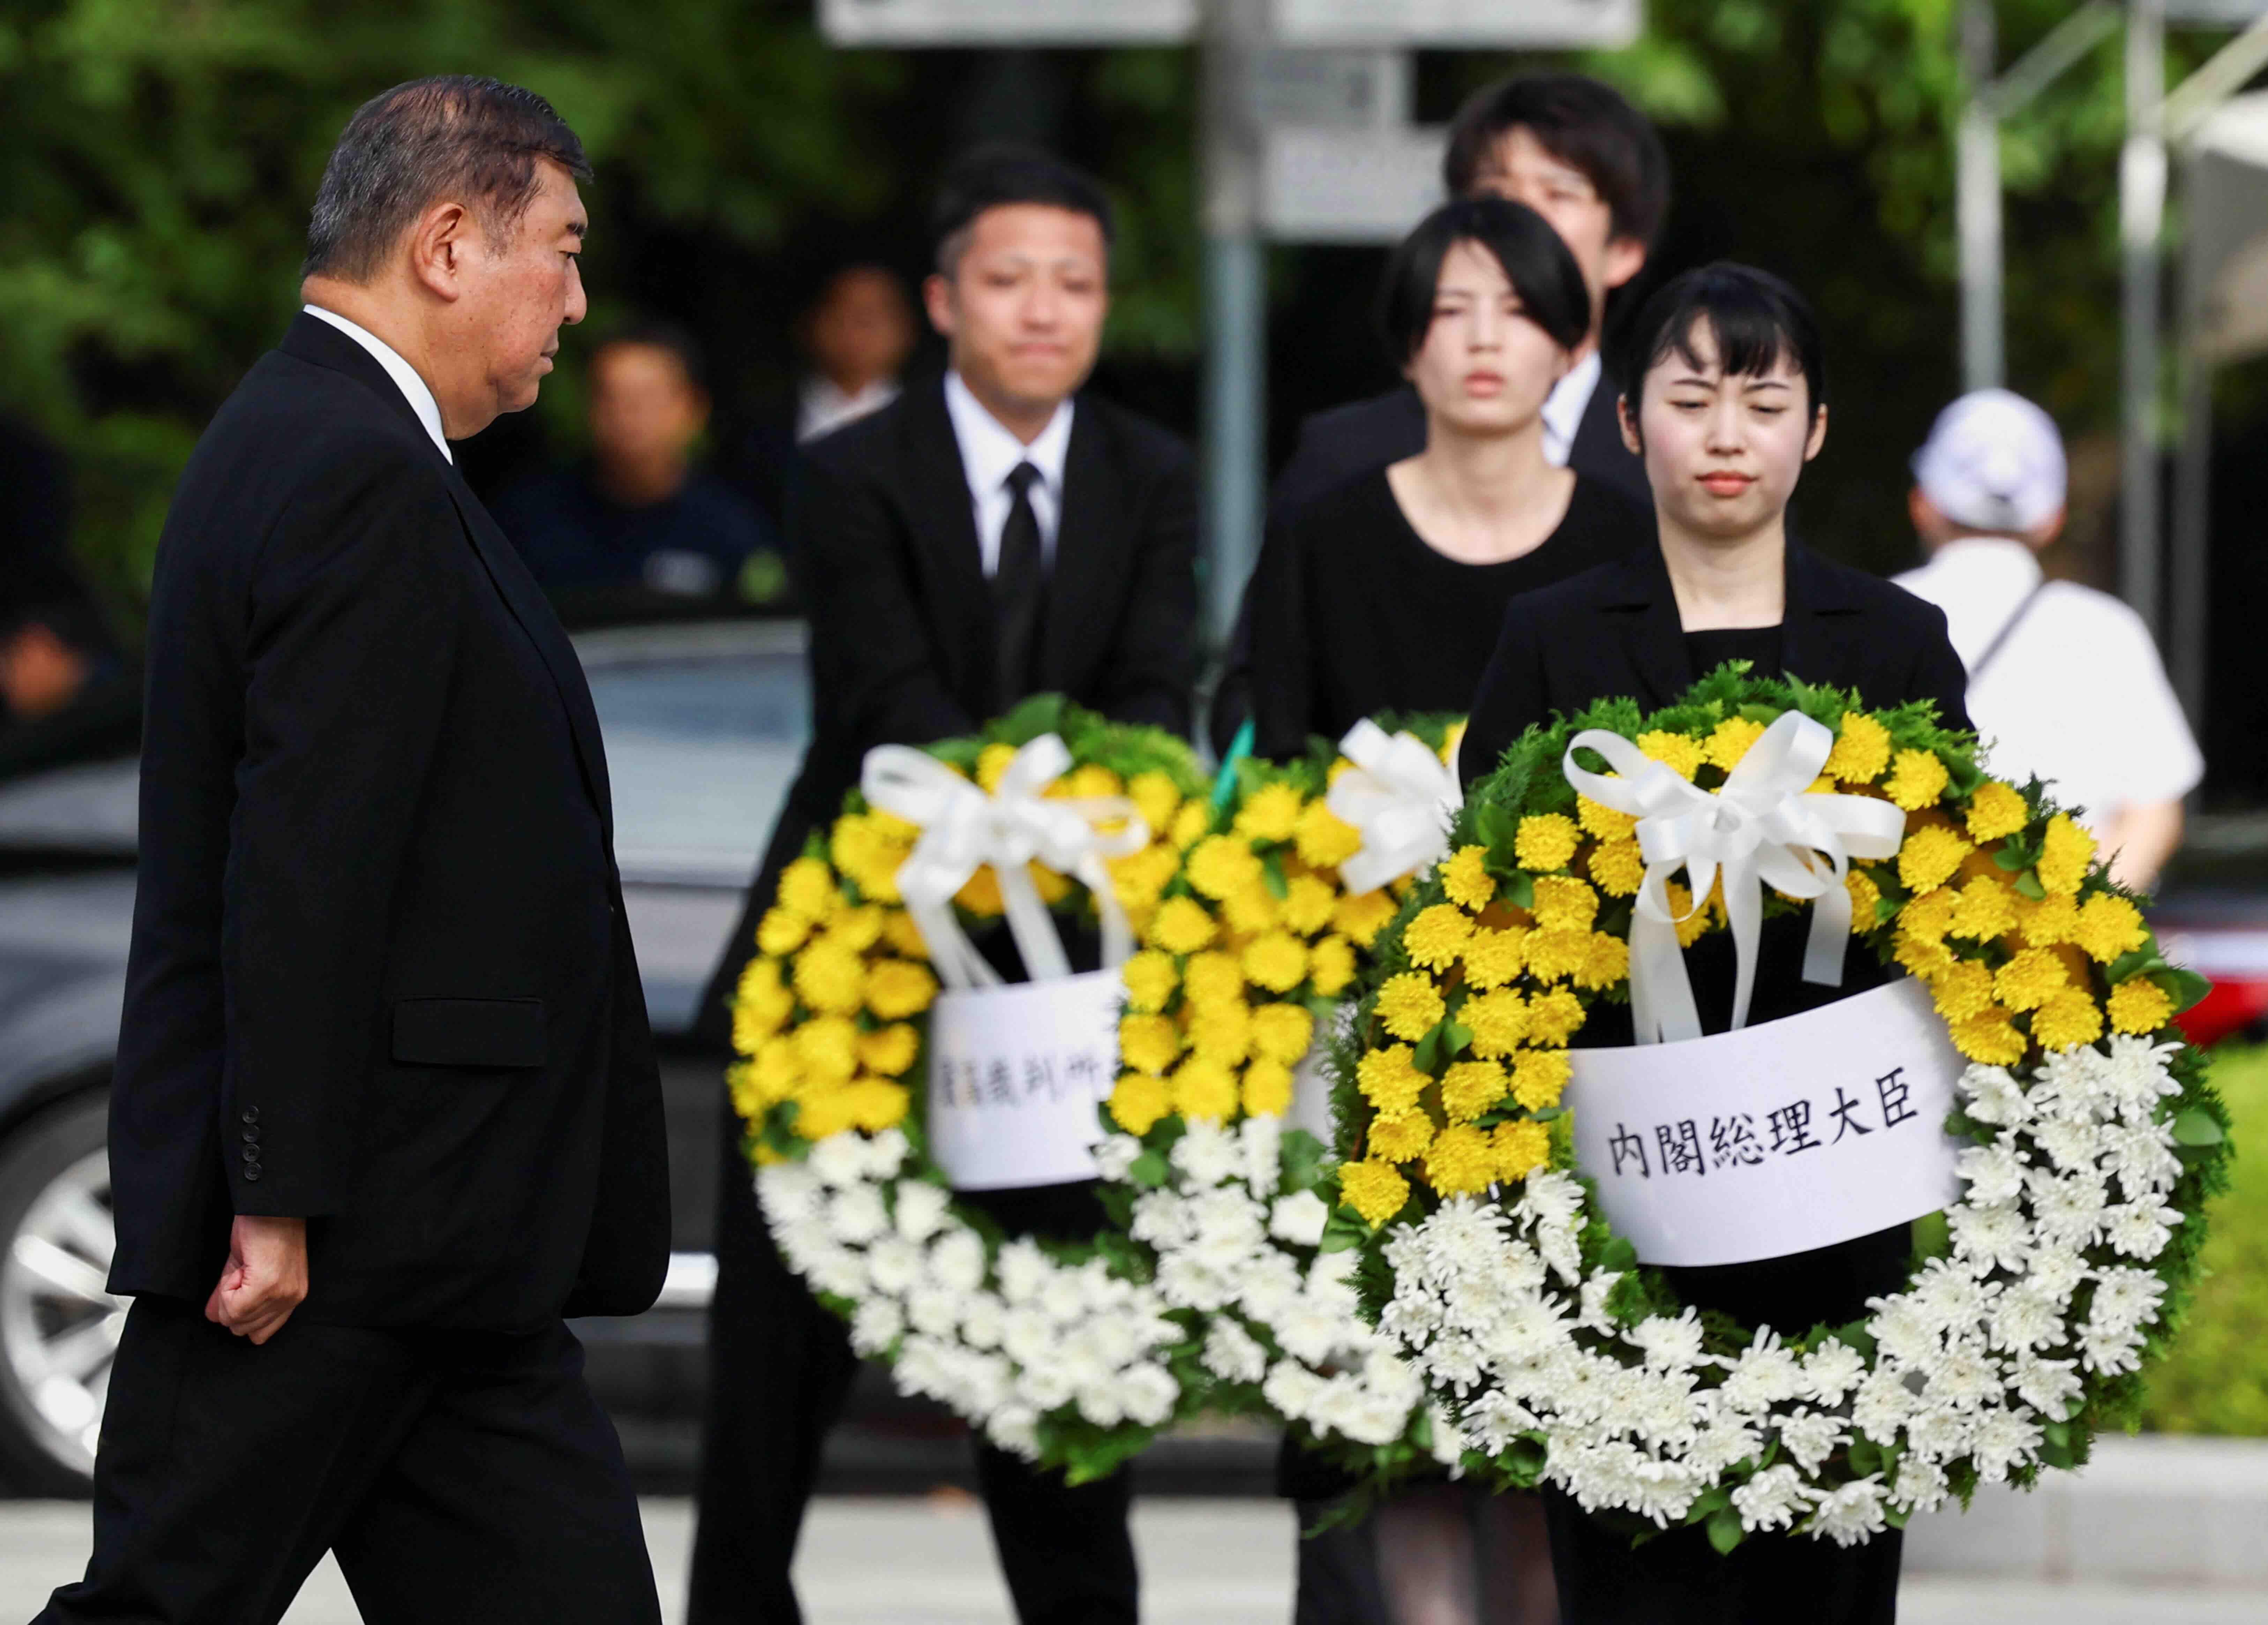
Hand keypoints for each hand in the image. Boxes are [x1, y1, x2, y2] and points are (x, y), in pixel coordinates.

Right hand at [204, 1215, 308, 1343]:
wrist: (271, 1205)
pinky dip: (225, 1287)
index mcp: (291, 1297)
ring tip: (243, 1268)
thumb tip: (215, 1317)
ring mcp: (281, 1294)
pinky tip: (240, 1266)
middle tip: (241, 1273)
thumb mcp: (248, 1270)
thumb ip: (234, 1297)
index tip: (240, 1287)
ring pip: (234, 1319)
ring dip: (227, 1294)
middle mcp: (291, 1299)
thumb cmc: (264, 1230)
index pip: (259, 1334)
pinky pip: (231, 1307)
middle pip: (242, 1330)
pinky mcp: (267, 1286)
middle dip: (231, 1304)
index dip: (239, 1314)